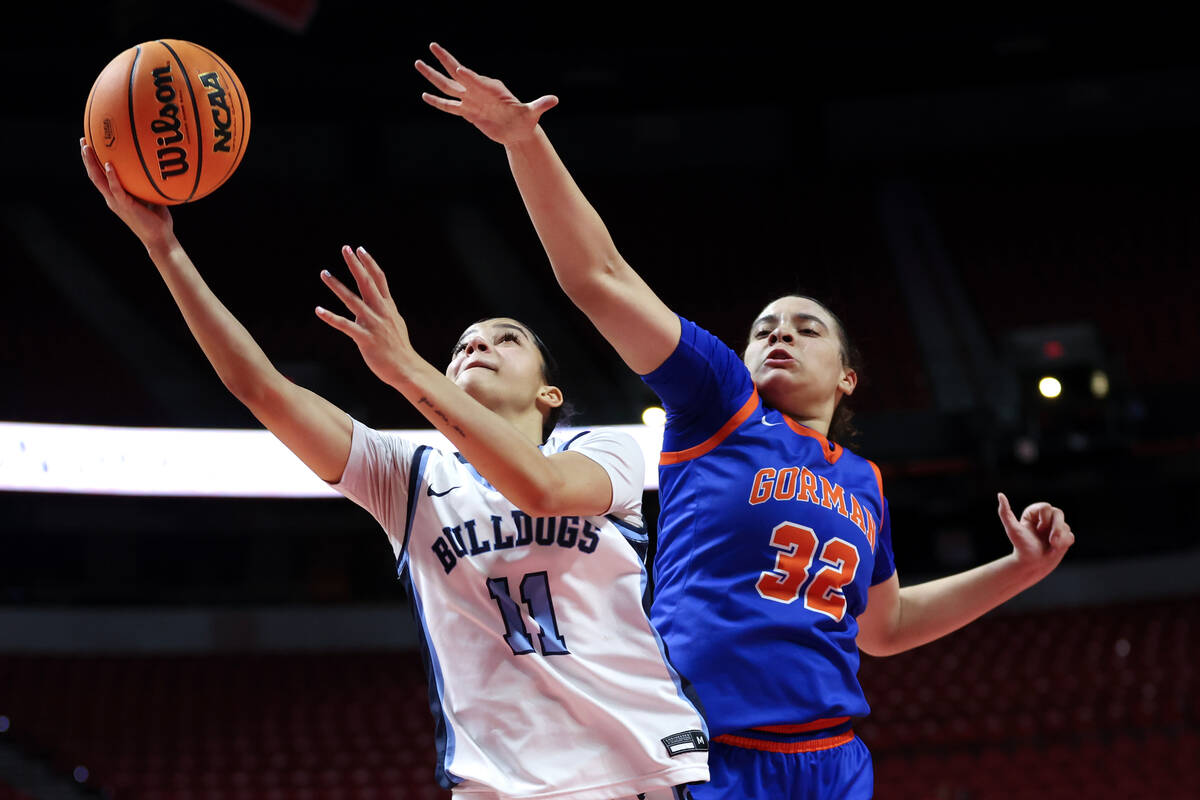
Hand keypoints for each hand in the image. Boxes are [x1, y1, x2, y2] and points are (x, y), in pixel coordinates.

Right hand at [80, 137, 173, 248]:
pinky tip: (109, 165)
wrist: (159, 238)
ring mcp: (116, 202)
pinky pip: (116, 189)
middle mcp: (112, 198)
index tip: (90, 144)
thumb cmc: (158, 219)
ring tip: (87, 147)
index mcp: (116, 195)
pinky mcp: (124, 205)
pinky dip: (111, 177)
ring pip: (99, 180)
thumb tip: (155, 165)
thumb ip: (147, 183)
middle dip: (86, 157)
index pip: (100, 175)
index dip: (93, 161)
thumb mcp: (150, 196)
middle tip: (82, 140)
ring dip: (91, 163)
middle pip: (94, 175)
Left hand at [316, 246, 418, 386]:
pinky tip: (318, 310)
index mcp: (388, 307)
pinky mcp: (365, 339)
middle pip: (367, 282)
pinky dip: (331, 318)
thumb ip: (386, 310)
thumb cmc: (399, 348)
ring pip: (352, 300)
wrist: (406, 368)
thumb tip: (382, 301)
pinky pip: (345, 325)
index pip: (379, 279)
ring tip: (324, 273)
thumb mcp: (396, 323)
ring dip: (337, 286)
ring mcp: (373, 324)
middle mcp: (381, 312)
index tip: (360, 250)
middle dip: (355, 265)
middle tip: (345, 248)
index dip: (369, 263)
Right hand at [415, 42, 557, 145]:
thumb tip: (554, 100)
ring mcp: (471, 100)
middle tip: (432, 46)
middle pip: (457, 74)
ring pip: (448, 87)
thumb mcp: (533, 113)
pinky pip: (449, 106)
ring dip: (433, 76)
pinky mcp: (467, 112)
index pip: (477, 80)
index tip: (459, 69)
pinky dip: (437, 102)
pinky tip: (424, 95)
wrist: (518, 132)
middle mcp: (479, 90)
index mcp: (492, 88)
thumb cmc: (526, 121)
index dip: (469, 76)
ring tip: (418, 63)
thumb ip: (540, 105)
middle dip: (445, 60)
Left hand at [997, 492, 1074, 577]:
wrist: (1033, 565)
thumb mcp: (1012, 529)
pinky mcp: (1063, 537)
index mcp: (1033, 513)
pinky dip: (1063, 544)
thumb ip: (1005, 512)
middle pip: (1059, 513)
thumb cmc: (1021, 546)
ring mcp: (1055, 527)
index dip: (1044, 520)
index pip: (1046, 507)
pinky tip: (1055, 548)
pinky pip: (1070, 536)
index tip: (1037, 530)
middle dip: (1056, 528)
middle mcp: (1045, 518)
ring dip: (1059, 538)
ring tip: (1051, 546)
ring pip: (1065, 525)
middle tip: (1050, 540)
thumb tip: (1000, 495)